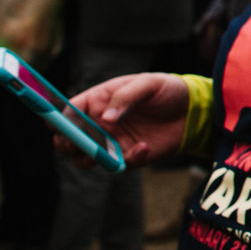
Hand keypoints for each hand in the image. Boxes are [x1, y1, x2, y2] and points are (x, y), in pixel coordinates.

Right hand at [57, 73, 189, 167]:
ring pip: (84, 158)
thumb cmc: (167, 90)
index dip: (58, 118)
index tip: (57, 125)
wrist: (192, 110)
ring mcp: (111, 142)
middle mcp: (99, 123)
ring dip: (88, 158)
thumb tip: (106, 117)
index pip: (68, 110)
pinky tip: (144, 147)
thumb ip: (126, 96)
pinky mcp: (127, 156)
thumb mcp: (149, 83)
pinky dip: (126, 160)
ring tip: (102, 151)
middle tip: (75, 143)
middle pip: (67, 139)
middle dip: (66, 143)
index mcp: (99, 100)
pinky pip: (116, 166)